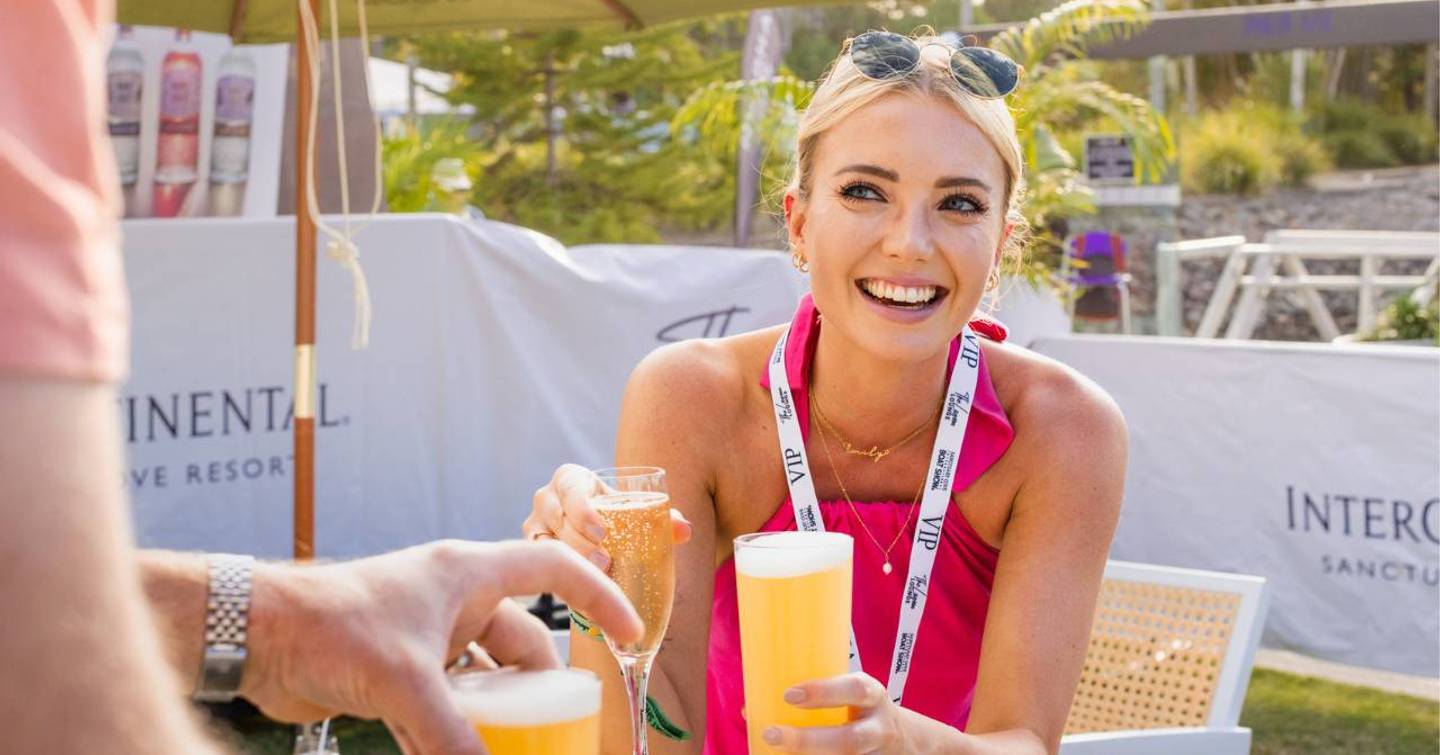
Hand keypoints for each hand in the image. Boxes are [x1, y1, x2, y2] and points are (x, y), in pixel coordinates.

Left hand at [240, 539, 642, 754]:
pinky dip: (455, 731)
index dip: (599, 597)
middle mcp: (452, 599)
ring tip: (517, 744)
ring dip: (497, 713)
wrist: (252, 634)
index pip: (554, 570)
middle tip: (560, 723)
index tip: (628, 636)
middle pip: (520, 640)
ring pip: (482, 676)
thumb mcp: (406, 683)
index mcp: (467, 574)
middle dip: (541, 684)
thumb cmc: (330, 626)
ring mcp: (424, 634)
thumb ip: (453, 737)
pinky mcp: (396, 667)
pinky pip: (445, 701)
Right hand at [522, 463, 692, 569]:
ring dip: (569, 560)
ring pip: (543, 542)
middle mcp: (547, 499)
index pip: (570, 487)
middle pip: (555, 517)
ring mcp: (535, 525)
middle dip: (579, 541)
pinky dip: (561, 580)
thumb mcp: (635, 513)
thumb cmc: (617, 517)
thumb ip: (662, 519)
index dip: (582, 508)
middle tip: (605, 562)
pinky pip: (540, 564)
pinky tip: (581, 598)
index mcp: (570, 479)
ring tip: (597, 577)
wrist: (596, 536)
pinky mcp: (532, 551)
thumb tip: (685, 530)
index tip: (602, 531)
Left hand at [763, 673, 907, 754]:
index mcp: (871, 696)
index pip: (855, 690)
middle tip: (771, 734)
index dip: (824, 692)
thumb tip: (750, 709)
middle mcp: (877, 728)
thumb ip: (811, 696)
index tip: (789, 695)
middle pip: (850, 740)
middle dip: (809, 741)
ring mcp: (874, 754)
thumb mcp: (848, 692)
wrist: (900, 738)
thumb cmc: (858, 708)